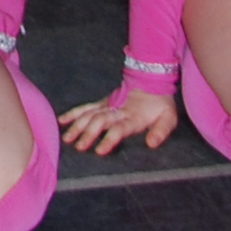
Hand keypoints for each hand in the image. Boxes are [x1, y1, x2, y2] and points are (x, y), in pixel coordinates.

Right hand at [59, 87, 180, 155]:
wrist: (151, 80)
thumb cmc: (160, 104)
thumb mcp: (168, 117)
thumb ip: (161, 131)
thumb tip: (151, 144)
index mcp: (133, 117)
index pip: (119, 128)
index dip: (109, 139)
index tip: (99, 151)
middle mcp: (117, 111)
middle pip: (99, 121)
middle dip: (88, 134)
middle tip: (79, 147)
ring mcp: (107, 105)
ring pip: (89, 114)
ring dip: (77, 126)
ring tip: (67, 139)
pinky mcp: (102, 103)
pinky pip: (85, 107)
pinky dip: (73, 113)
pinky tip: (62, 121)